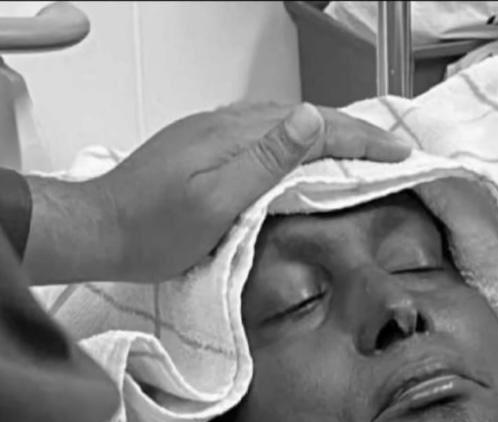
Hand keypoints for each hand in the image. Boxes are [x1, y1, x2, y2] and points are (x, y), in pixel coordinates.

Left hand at [23, 102, 411, 283]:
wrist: (98, 229)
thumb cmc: (153, 229)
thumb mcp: (216, 202)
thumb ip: (265, 160)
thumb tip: (310, 118)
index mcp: (237, 135)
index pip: (315, 126)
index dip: (363, 138)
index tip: (399, 151)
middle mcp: (228, 125)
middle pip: (305, 116)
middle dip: (356, 130)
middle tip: (392, 147)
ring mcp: (216, 133)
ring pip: (287, 121)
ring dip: (331, 131)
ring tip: (363, 145)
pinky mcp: (208, 146)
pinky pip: (268, 131)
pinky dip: (301, 138)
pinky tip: (307, 149)